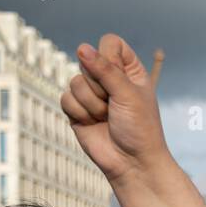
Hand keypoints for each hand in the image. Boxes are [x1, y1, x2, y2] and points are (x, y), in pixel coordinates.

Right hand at [61, 34, 168, 185]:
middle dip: (100, 86)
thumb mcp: (127, 94)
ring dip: (92, 104)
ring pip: (75, 81)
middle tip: (115, 105)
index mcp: (128, 70)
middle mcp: (109, 79)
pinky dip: (80, 113)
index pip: (110, 43)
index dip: (109, 57)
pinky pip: (65, 98)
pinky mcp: (77, 109)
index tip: (119, 78)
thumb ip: (105, 69)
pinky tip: (94, 124)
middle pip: (88, 60)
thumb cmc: (139, 128)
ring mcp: (91, 94)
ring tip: (107, 118)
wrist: (132, 163)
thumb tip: (82, 48)